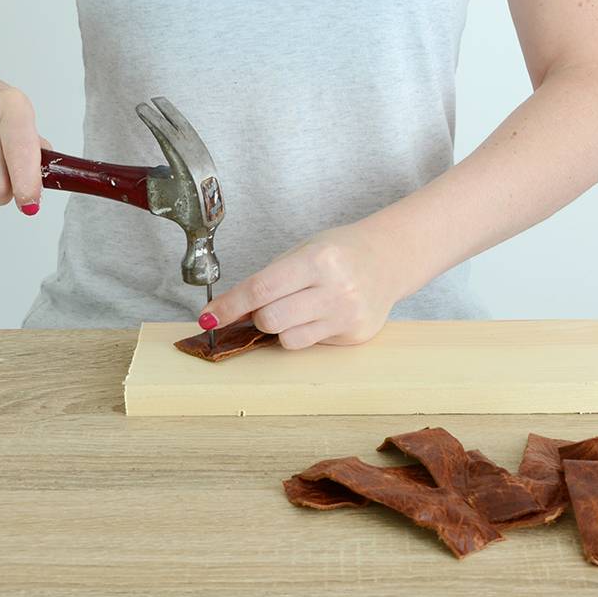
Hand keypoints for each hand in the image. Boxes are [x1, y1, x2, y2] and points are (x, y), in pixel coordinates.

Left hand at [199, 221, 407, 348]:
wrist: (388, 259)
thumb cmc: (338, 253)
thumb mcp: (303, 252)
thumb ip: (268, 280)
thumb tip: (226, 311)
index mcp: (318, 260)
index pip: (261, 289)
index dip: (229, 306)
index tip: (209, 317)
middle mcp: (336, 289)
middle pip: (271, 320)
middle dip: (257, 316)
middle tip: (265, 306)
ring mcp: (348, 316)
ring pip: (288, 339)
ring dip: (280, 328)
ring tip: (296, 309)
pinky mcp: (356, 335)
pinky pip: (310, 344)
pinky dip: (303, 333)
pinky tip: (319, 315)